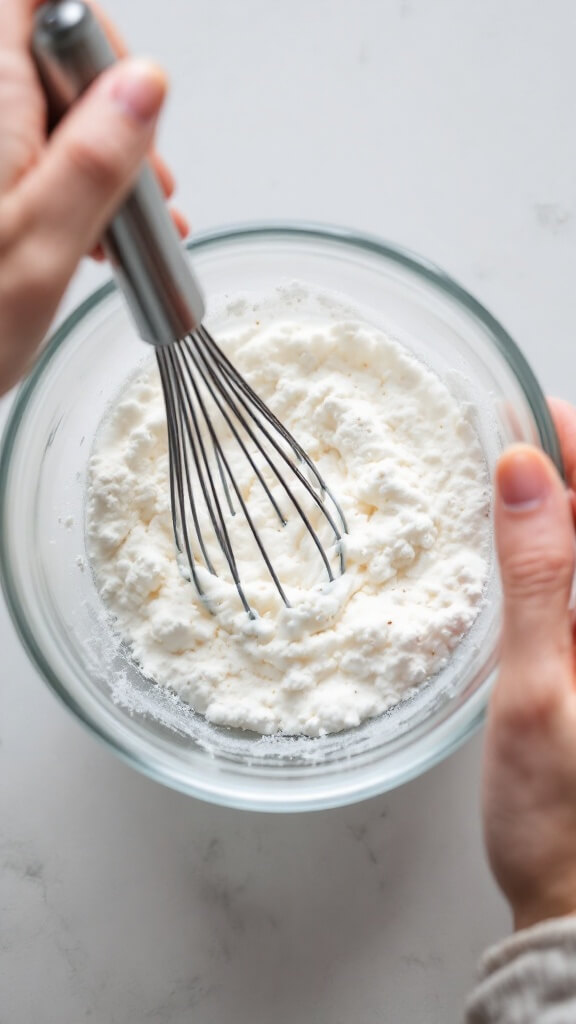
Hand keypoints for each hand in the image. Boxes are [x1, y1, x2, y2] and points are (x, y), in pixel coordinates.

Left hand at [0, 0, 186, 396]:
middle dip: (109, 114)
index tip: (124, 96)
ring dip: (95, 162)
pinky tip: (92, 238)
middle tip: (140, 181)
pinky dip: (67, 190)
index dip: (89, 33)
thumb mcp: (44, 249)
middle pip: (47, 61)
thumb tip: (143, 85)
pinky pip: (29, 162)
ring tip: (124, 228)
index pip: (40, 1)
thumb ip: (96, 159)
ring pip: (43, 117)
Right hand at [483, 399, 575, 929]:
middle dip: (566, 470)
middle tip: (507, 440)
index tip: (528, 413)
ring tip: (508, 483)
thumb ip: (539, 578)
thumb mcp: (539, 690)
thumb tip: (525, 473)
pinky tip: (528, 549)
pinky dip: (561, 556)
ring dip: (562, 509)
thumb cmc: (562, 819)